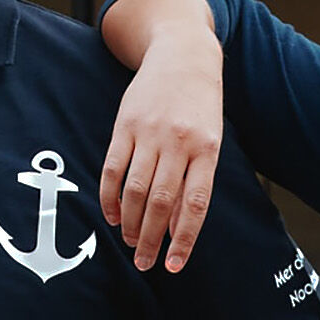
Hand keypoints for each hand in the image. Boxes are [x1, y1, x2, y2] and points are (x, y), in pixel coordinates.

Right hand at [98, 21, 225, 272]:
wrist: (183, 54)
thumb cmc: (201, 105)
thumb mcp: (209, 141)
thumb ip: (195, 181)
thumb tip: (175, 229)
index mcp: (207, 149)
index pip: (195, 204)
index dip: (183, 239)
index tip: (173, 266)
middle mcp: (178, 141)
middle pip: (160, 201)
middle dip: (149, 238)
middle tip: (143, 262)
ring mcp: (149, 132)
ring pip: (134, 189)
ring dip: (129, 222)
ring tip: (128, 242)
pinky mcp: (125, 124)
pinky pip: (112, 168)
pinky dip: (109, 196)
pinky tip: (111, 215)